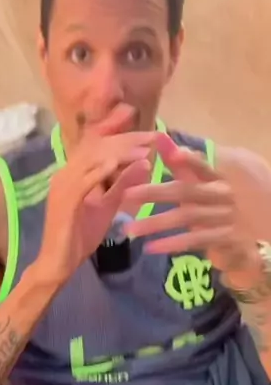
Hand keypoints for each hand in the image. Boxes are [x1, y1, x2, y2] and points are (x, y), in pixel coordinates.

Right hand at [37, 104, 155, 284]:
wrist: (58, 263)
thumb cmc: (79, 237)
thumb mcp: (107, 206)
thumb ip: (122, 185)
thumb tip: (144, 164)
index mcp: (74, 173)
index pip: (101, 146)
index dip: (126, 138)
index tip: (151, 136)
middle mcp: (66, 173)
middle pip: (98, 147)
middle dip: (127, 140)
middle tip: (153, 137)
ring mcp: (63, 186)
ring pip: (92, 160)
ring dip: (119, 152)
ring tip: (144, 149)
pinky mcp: (64, 201)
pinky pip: (82, 182)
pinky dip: (98, 171)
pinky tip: (116, 164)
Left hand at [122, 133, 262, 287]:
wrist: (257, 233)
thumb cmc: (222, 203)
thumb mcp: (207, 181)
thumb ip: (182, 163)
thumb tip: (159, 136)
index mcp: (218, 177)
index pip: (202, 165)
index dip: (188, 159)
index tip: (171, 150)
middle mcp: (222, 194)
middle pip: (186, 192)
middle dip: (155, 192)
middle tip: (127, 195)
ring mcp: (224, 217)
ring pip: (186, 218)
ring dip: (156, 223)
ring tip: (130, 230)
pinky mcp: (224, 238)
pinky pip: (194, 241)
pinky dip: (171, 244)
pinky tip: (150, 248)